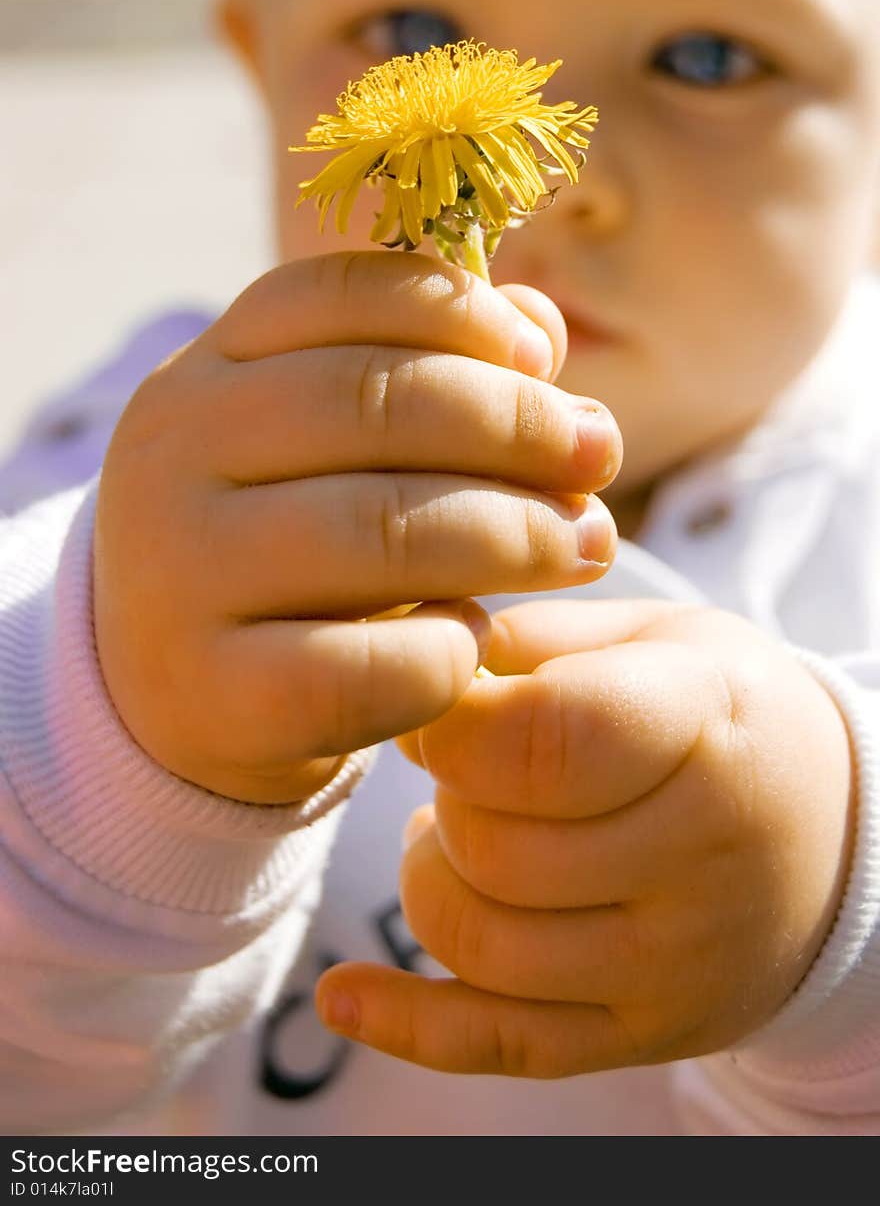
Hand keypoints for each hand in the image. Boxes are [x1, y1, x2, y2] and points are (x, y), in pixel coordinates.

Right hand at [93, 252, 620, 801]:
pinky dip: (451, 646)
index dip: (460, 311)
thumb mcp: (334, 450)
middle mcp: (169, 460)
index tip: (546, 360)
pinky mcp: (215, 695)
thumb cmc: (289, 553)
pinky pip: (368, 665)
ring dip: (515, 533)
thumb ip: (429, 372)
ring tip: (588, 545)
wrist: (178, 700)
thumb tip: (539, 325)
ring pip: (378, 529)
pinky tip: (479, 638)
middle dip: (516, 424)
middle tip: (602, 458)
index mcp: (201, 375)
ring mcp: (177, 579)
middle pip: (371, 401)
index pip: (337, 296)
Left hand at [316, 599, 854, 1072]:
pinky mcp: (641, 1031)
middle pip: (496, 848)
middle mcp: (700, 863)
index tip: (437, 693)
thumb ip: (538, 637)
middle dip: (446, 794)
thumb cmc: (722, 712)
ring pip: (481, 944)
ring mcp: (673, 965)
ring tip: (456, 829)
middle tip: (465, 758)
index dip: (452, 719)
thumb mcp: (663, 636)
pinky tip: (343, 996)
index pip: (544, 743)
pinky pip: (505, 1044)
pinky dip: (408, 1023)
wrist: (834, 836)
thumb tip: (414, 651)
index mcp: (706, 732)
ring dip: (430, 876)